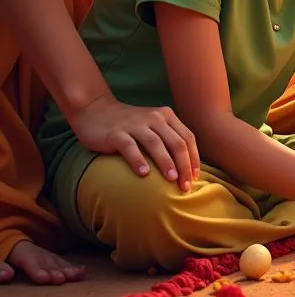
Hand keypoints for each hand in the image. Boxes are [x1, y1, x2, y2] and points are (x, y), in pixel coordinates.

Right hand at [68, 95, 199, 191]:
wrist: (95, 110)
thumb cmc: (128, 125)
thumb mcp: (152, 126)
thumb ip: (167, 138)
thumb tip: (185, 167)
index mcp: (167, 116)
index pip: (187, 138)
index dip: (194, 158)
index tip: (196, 178)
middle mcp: (154, 118)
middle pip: (176, 142)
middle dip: (184, 165)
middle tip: (186, 186)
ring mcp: (135, 124)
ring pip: (156, 143)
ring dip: (166, 162)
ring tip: (172, 180)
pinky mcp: (116, 133)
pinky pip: (129, 147)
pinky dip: (138, 160)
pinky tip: (144, 174)